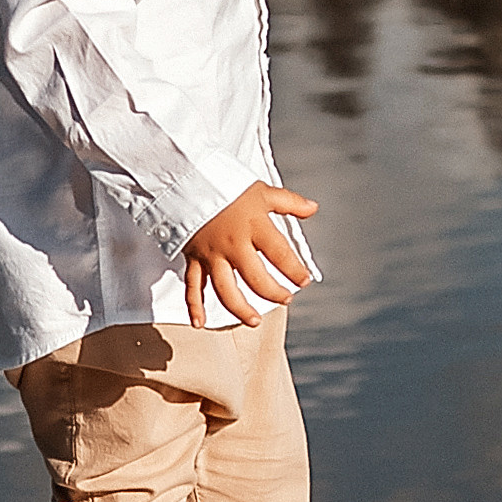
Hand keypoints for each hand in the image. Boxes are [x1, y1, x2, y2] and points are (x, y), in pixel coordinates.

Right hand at [183, 184, 318, 328]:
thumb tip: (313, 208)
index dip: (295, 270)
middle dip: (273, 293)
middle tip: (286, 299)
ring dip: (240, 309)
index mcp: (253, 225)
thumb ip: (289, 202)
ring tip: (254, 321)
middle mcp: (233, 243)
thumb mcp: (262, 190)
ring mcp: (212, 253)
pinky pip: (192, 286)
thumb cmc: (228, 185)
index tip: (305, 280)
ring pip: (225, 289)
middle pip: (256, 278)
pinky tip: (200, 323)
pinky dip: (194, 306)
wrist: (188, 179)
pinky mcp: (193, 257)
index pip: (280, 254)